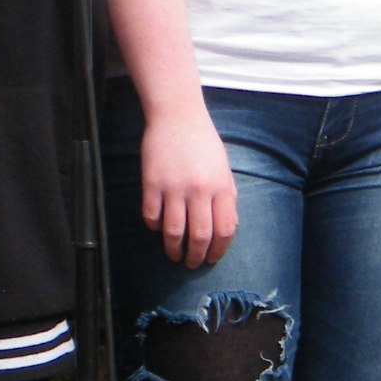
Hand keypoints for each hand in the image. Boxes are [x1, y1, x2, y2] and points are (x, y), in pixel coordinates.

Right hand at [138, 108, 237, 267]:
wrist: (177, 116)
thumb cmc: (203, 143)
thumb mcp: (223, 168)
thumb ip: (227, 197)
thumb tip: (228, 227)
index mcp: (221, 187)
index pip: (225, 229)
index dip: (219, 250)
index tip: (212, 258)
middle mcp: (199, 190)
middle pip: (200, 236)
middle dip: (196, 257)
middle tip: (192, 264)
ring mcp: (174, 187)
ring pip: (173, 232)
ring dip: (174, 249)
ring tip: (174, 255)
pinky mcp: (151, 183)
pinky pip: (152, 216)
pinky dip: (154, 228)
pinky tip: (158, 228)